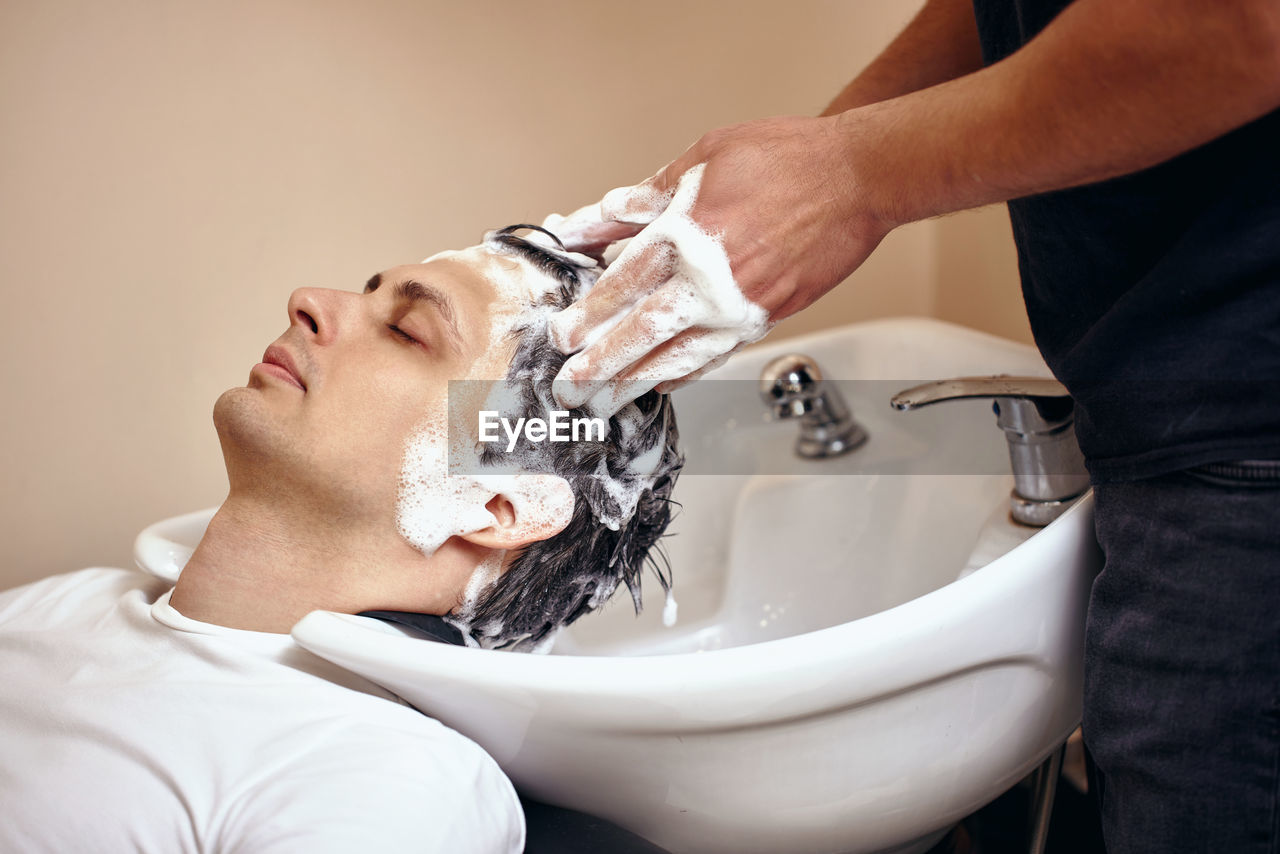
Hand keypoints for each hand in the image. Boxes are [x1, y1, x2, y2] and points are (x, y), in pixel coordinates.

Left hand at [546, 114, 896, 414]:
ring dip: (634, 384)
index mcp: (686, 233)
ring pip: (676, 356)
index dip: (588, 315)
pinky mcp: (765, 317)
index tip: (562, 335)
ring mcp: (739, 305)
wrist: (858, 179)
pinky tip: (660, 386)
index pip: (621, 285)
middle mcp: (709, 279)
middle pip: (640, 333)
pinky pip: (715, 354)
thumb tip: (606, 213)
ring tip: (604, 404)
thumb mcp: (706, 157)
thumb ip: (651, 194)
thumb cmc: (787, 159)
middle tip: (569, 388)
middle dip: (600, 365)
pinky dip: (683, 374)